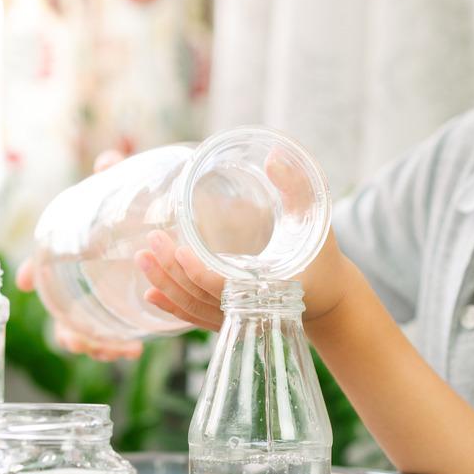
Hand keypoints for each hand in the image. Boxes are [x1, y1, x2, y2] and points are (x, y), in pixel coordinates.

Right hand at [16, 150, 142, 361]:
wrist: (170, 230)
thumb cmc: (137, 210)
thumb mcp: (127, 192)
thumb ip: (117, 176)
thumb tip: (108, 160)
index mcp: (75, 255)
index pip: (42, 263)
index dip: (33, 270)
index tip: (27, 280)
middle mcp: (82, 283)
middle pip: (61, 315)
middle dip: (68, 332)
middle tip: (80, 339)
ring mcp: (101, 303)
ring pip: (84, 335)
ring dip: (95, 346)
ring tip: (116, 350)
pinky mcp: (124, 317)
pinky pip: (111, 341)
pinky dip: (117, 348)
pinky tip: (134, 348)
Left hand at [137, 150, 351, 326]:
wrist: (330, 297)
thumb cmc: (323, 256)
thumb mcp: (315, 220)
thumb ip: (297, 187)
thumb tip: (274, 153)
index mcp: (270, 289)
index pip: (224, 288)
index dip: (197, 273)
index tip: (176, 249)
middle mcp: (250, 309)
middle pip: (199, 300)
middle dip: (170, 274)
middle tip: (151, 243)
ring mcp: (239, 318)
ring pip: (193, 310)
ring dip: (166, 287)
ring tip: (143, 259)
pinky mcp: (232, 320)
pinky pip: (197, 318)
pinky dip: (173, 308)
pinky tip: (150, 293)